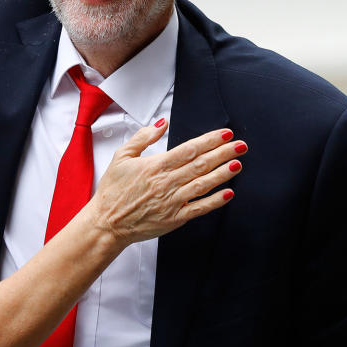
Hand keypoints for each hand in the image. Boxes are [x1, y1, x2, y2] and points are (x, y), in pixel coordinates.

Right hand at [90, 121, 244, 244]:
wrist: (107, 222)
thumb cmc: (113, 190)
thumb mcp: (121, 156)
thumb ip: (143, 138)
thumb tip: (162, 124)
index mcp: (155, 166)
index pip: (188, 149)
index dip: (209, 141)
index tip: (224, 134)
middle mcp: (166, 183)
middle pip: (200, 164)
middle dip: (223, 153)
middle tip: (240, 145)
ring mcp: (171, 202)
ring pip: (203, 185)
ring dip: (222, 174)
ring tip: (237, 164)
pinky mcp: (174, 219)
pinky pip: (199, 208)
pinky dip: (215, 201)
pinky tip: (228, 193)